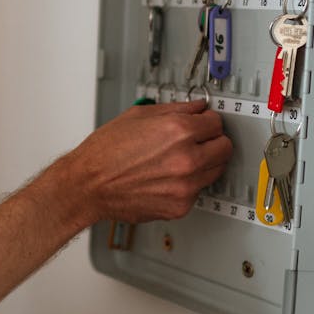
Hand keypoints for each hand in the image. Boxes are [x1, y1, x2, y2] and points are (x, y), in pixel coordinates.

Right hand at [60, 100, 231, 223]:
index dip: (208, 121)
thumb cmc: (105, 152)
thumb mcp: (139, 115)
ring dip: (204, 163)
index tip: (203, 124)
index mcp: (179, 131)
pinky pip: (198, 190)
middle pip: (225, 148)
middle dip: (213, 142)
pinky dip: (188, 184)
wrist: (88, 185)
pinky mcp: (180, 206)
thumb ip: (176, 109)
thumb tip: (197, 107)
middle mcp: (187, 159)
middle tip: (198, 141)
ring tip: (178, 160)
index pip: (217, 123)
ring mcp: (186, 186)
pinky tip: (167, 177)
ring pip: (216, 171)